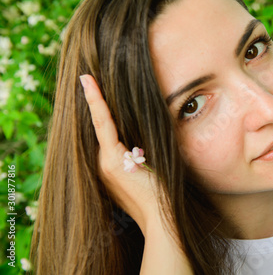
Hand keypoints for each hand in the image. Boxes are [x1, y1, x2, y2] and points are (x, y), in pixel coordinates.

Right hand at [80, 74, 158, 231]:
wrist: (162, 217)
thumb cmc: (163, 194)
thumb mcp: (151, 167)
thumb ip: (143, 151)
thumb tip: (148, 133)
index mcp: (111, 165)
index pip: (104, 131)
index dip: (97, 109)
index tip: (92, 86)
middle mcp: (102, 162)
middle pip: (100, 124)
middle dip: (95, 100)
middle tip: (89, 76)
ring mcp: (104, 162)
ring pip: (99, 122)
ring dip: (94, 98)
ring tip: (88, 76)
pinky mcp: (111, 160)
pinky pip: (102, 124)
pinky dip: (96, 103)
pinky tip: (90, 84)